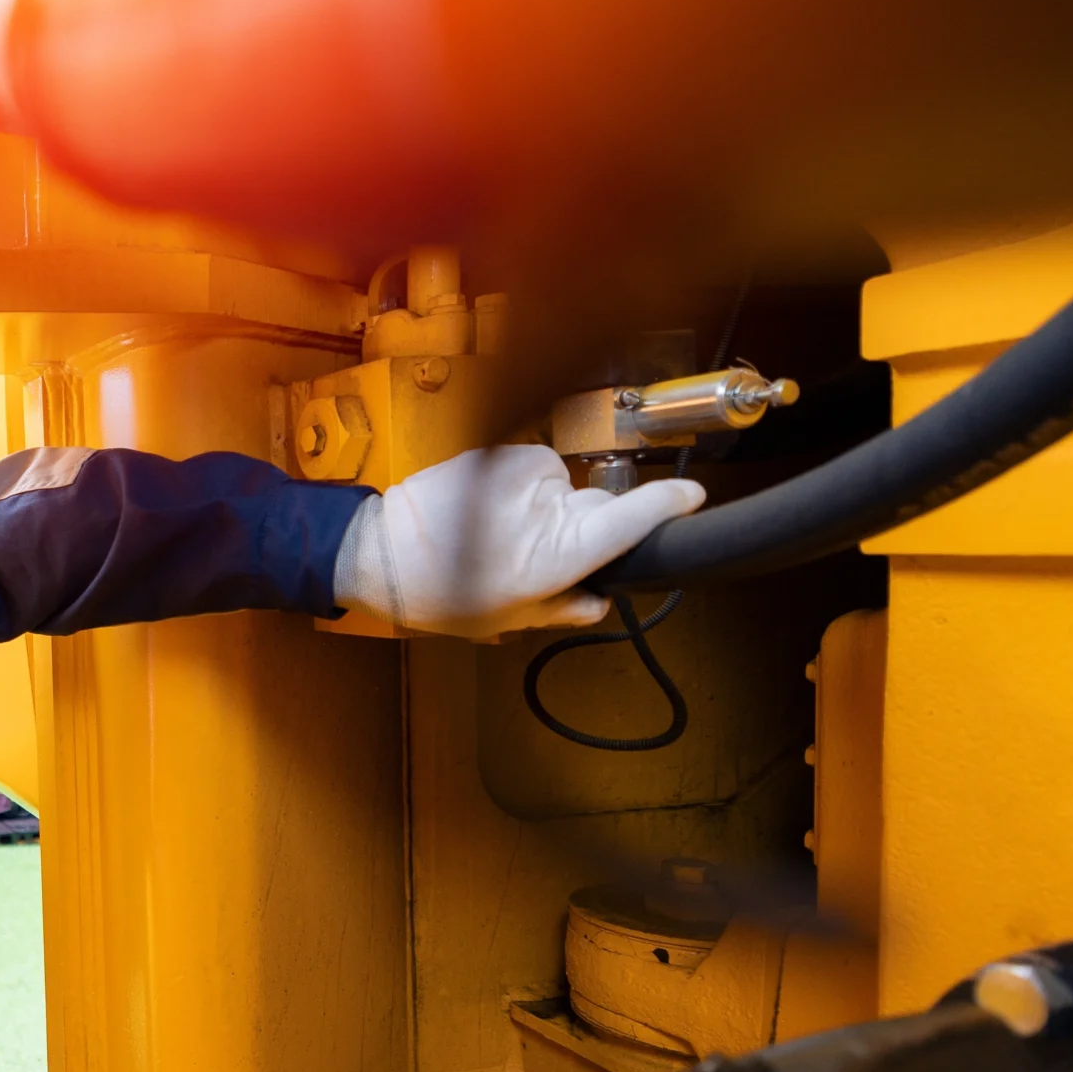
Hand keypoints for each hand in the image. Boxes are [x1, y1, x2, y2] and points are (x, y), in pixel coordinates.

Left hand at [333, 445, 704, 637]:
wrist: (381, 552)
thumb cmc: (443, 596)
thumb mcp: (509, 618)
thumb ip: (565, 608)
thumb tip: (602, 599)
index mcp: (558, 554)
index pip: (628, 519)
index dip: (664, 506)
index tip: (691, 497)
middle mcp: (547, 508)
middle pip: (593, 508)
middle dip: (578, 526)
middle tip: (533, 550)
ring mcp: (522, 475)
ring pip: (557, 488)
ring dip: (540, 507)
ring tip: (496, 533)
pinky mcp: (499, 453)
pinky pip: (528, 470)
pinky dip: (516, 488)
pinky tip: (483, 510)